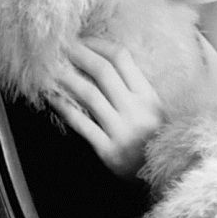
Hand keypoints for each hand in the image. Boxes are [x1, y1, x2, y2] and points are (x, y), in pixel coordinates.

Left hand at [50, 36, 165, 178]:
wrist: (166, 177)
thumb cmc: (156, 141)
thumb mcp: (154, 110)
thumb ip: (133, 89)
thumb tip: (101, 63)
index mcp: (149, 95)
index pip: (122, 58)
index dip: (99, 45)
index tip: (82, 40)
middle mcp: (136, 109)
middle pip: (103, 71)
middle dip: (78, 54)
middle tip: (60, 47)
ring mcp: (121, 130)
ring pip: (88, 95)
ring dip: (66, 77)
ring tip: (50, 68)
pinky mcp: (108, 151)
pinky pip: (81, 123)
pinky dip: (64, 106)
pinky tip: (51, 97)